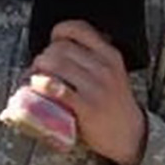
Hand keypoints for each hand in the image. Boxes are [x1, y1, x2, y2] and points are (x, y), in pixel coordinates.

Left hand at [28, 20, 145, 164]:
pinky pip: (56, 89)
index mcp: (110, 55)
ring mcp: (96, 87)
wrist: (130, 134)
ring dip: (38, 68)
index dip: (59, 31)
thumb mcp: (113, 72)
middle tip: (38, 66)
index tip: (52, 40)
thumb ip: (94, 58)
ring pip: (56, 64)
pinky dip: (41, 85)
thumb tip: (61, 46)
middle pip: (61, 48)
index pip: (79, 29)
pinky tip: (38, 87)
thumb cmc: (115, 103)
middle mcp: (104, 67)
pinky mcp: (86, 106)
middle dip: (44, 55)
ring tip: (34, 77)